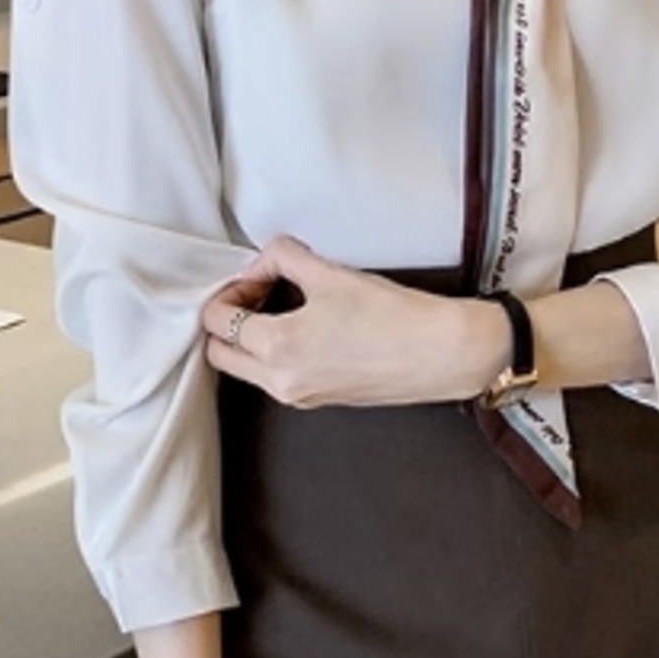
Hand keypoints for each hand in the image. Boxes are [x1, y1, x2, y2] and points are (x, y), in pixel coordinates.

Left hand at [201, 235, 511, 406]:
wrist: (440, 353)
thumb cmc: (394, 318)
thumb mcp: (330, 274)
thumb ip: (284, 257)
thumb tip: (266, 259)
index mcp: (278, 348)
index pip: (217, 322)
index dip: (229, 291)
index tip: (255, 276)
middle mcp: (281, 380)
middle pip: (220, 354)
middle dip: (228, 321)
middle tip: (255, 292)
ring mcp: (299, 395)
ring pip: (245, 370)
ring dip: (249, 340)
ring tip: (280, 307)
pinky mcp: (319, 400)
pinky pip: (275, 379)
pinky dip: (273, 355)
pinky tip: (303, 328)